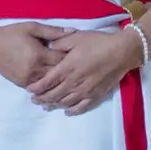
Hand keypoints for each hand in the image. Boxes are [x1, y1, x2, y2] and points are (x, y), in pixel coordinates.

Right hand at [0, 22, 75, 87]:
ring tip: (68, 77)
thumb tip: (73, 32)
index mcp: (39, 55)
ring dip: (58, 81)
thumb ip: (52, 31)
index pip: (62, 60)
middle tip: (77, 68)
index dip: (71, 58)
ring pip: (50, 84)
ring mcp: (28, 79)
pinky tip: (53, 83)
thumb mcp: (31, 28)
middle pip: (58, 74)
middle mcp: (35, 70)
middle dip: (68, 71)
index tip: (78, 56)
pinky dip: (47, 85)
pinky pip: (39, 88)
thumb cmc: (10, 34)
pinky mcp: (22, 84)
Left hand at [26, 29, 143, 115]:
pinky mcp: (96, 94)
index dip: (37, 87)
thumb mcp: (75, 37)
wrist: (122, 52)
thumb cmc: (98, 42)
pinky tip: (67, 111)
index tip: (29, 89)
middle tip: (33, 99)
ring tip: (45, 105)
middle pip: (54, 94)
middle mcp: (75, 82)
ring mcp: (86, 90)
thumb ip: (60, 44)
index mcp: (68, 67)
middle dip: (42, 98)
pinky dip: (72, 110)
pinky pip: (82, 106)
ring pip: (66, 102)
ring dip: (54, 105)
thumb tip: (48, 48)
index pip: (48, 81)